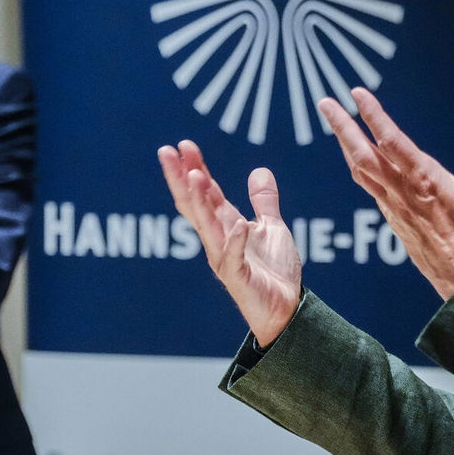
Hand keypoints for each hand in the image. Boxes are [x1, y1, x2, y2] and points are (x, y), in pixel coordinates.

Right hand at [158, 140, 301, 345]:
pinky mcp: (239, 279)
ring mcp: (225, 259)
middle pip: (194, 205)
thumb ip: (263, 201)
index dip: (195, 168)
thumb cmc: (273, 272)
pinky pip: (234, 258)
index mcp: (225, 226)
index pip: (204, 193)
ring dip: (200, 201)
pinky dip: (237, 242)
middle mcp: (219, 240)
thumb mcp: (272, 228)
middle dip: (181, 178)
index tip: (185, 145)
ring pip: (207, 227)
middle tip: (167, 152)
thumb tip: (259, 170)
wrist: (286, 310)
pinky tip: (240, 225)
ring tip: (194, 176)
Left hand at [317, 87, 453, 299]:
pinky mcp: (393, 220)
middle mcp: (404, 193)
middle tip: (325, 102)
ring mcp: (395, 208)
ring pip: (361, 171)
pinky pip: (368, 187)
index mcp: (426, 182)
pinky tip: (355, 158)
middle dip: (342, 126)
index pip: (392, 142)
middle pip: (364, 155)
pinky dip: (357, 166)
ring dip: (344, 144)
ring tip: (334, 122)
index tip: (356, 94)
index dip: (373, 116)